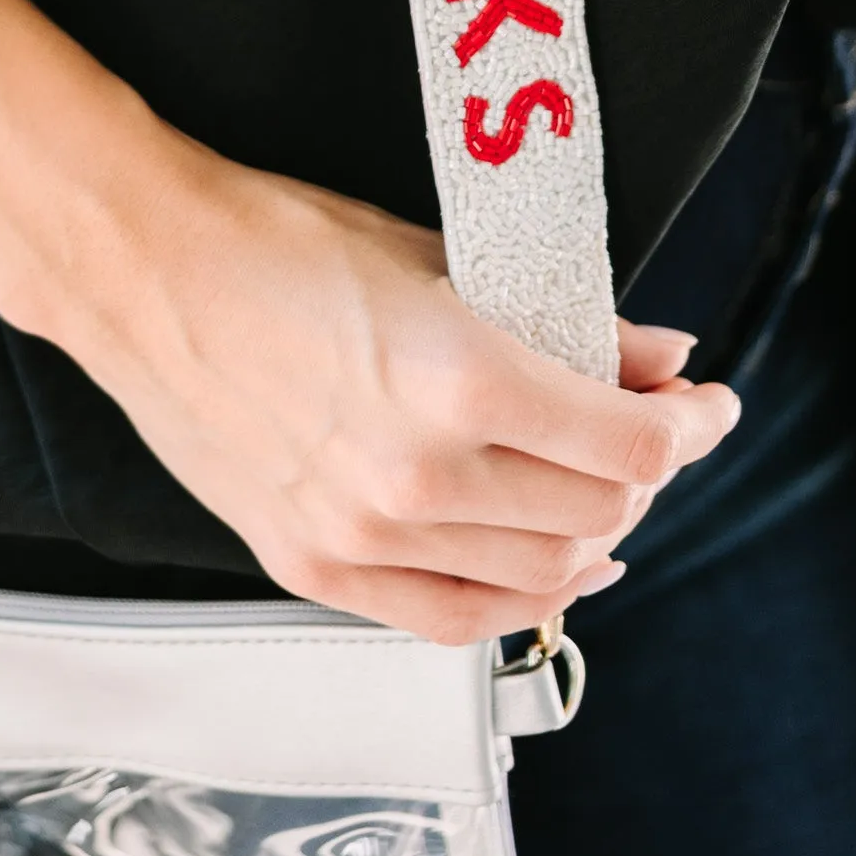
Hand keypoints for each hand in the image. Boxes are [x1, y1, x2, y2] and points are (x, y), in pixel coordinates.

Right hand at [55, 137, 739, 643]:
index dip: (691, 428)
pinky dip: (517, 597)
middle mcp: (420, 472)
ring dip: (595, 535)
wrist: (148, 270)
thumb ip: (562, 322)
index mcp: (459, 377)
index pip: (628, 443)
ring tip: (608, 493)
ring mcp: (364, 532)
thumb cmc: (277, 239)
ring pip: (538, 575)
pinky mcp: (316, 564)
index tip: (707, 405)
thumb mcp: (439, 256)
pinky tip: (545, 564)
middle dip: (651, 473)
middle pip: (597, 512)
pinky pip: (451, 615)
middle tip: (659, 433)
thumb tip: (660, 356)